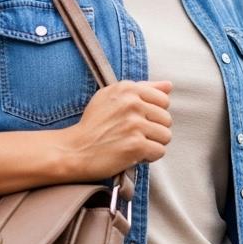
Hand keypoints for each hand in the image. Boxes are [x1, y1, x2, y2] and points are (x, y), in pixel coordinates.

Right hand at [57, 80, 171, 179]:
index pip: (164, 100)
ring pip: (166, 136)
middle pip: (166, 119)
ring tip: (132, 145)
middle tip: (132, 135)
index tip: (137, 121)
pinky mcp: (136, 145)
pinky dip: (148, 157)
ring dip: (152, 144)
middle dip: (153, 130)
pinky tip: (132, 155)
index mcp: (127, 89)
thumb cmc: (92, 125)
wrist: (73, 151)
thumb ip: (143, 88)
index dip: (153, 114)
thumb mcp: (111, 97)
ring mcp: (134, 124)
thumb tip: (168, 86)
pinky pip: (159, 151)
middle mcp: (132, 103)